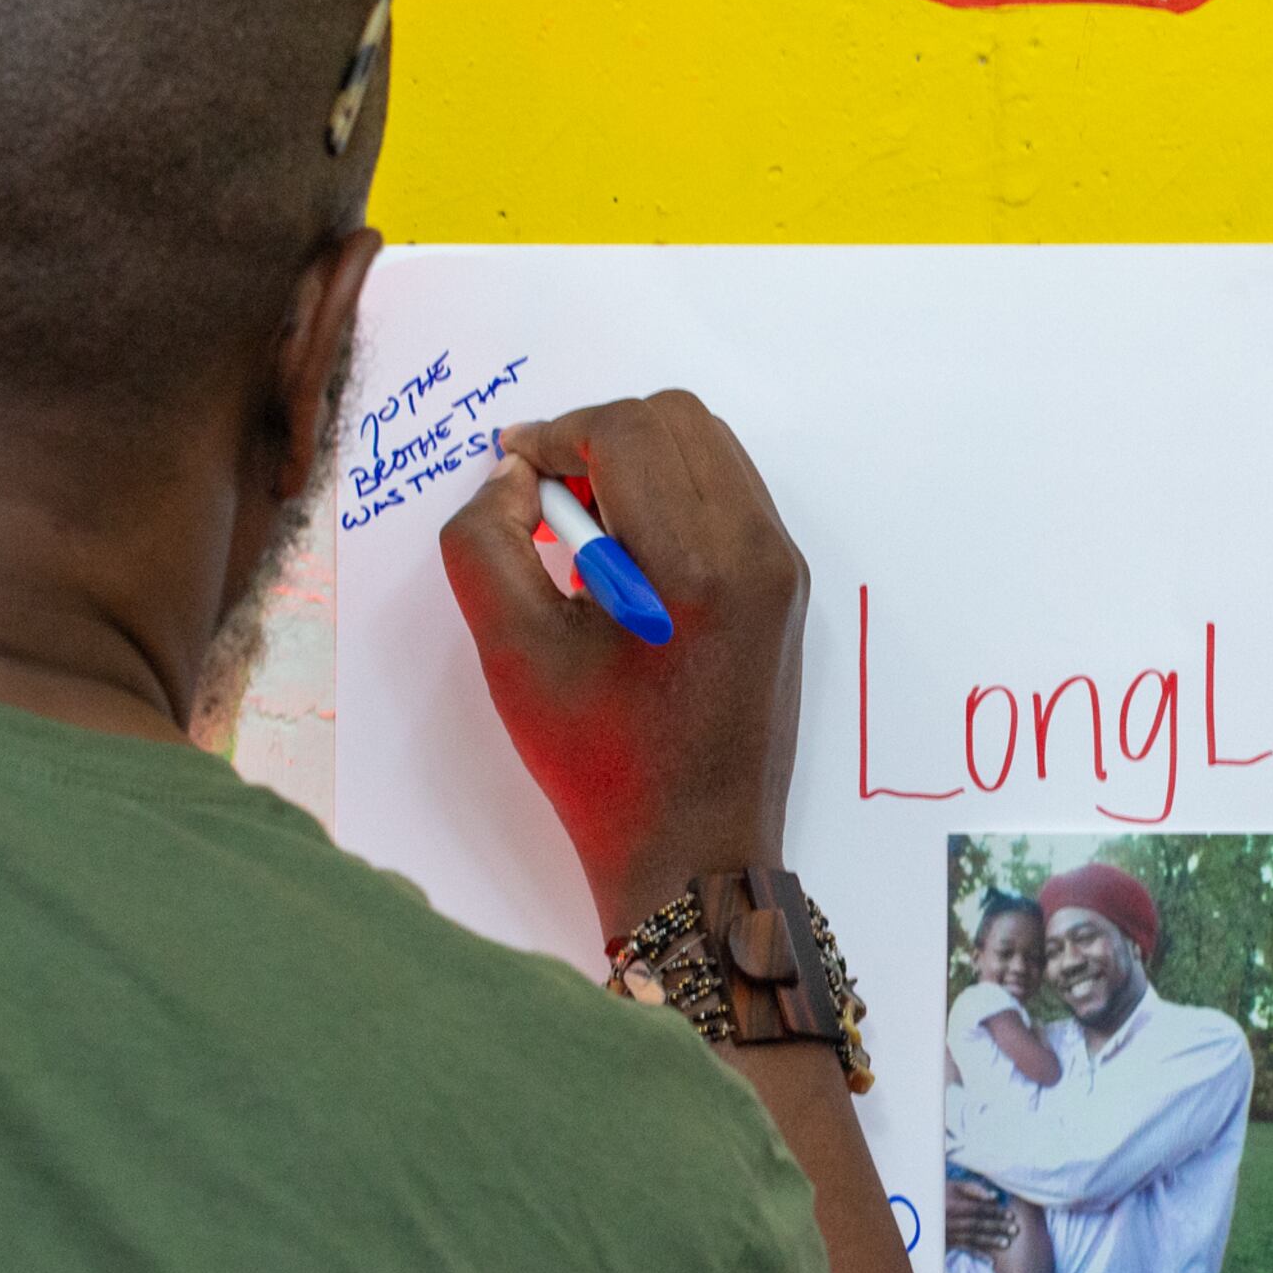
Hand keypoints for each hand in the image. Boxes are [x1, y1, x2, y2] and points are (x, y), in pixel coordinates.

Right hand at [441, 395, 807, 934]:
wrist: (697, 853)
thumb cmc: (601, 766)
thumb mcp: (512, 653)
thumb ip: (485, 542)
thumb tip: (515, 477)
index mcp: (698, 567)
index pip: (626, 431)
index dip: (555, 435)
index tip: (514, 477)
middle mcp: (758, 553)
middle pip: (676, 419)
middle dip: (598, 438)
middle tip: (548, 503)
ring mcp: (783, 568)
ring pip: (709, 448)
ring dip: (638, 463)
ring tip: (586, 537)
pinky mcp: (787, 588)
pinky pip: (730, 493)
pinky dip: (673, 496)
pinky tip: (629, 563)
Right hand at [944, 1174, 1019, 1261]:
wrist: (917, 1206)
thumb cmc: (940, 1193)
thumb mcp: (952, 1185)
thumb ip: (973, 1189)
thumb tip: (994, 1197)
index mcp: (950, 1205)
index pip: (977, 1209)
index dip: (995, 1212)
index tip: (1011, 1214)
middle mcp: (948, 1221)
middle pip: (976, 1224)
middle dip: (997, 1227)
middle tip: (1015, 1229)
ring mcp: (946, 1234)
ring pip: (971, 1238)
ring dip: (990, 1241)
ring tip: (1006, 1243)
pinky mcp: (946, 1243)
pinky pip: (964, 1250)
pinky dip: (978, 1255)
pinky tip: (991, 1260)